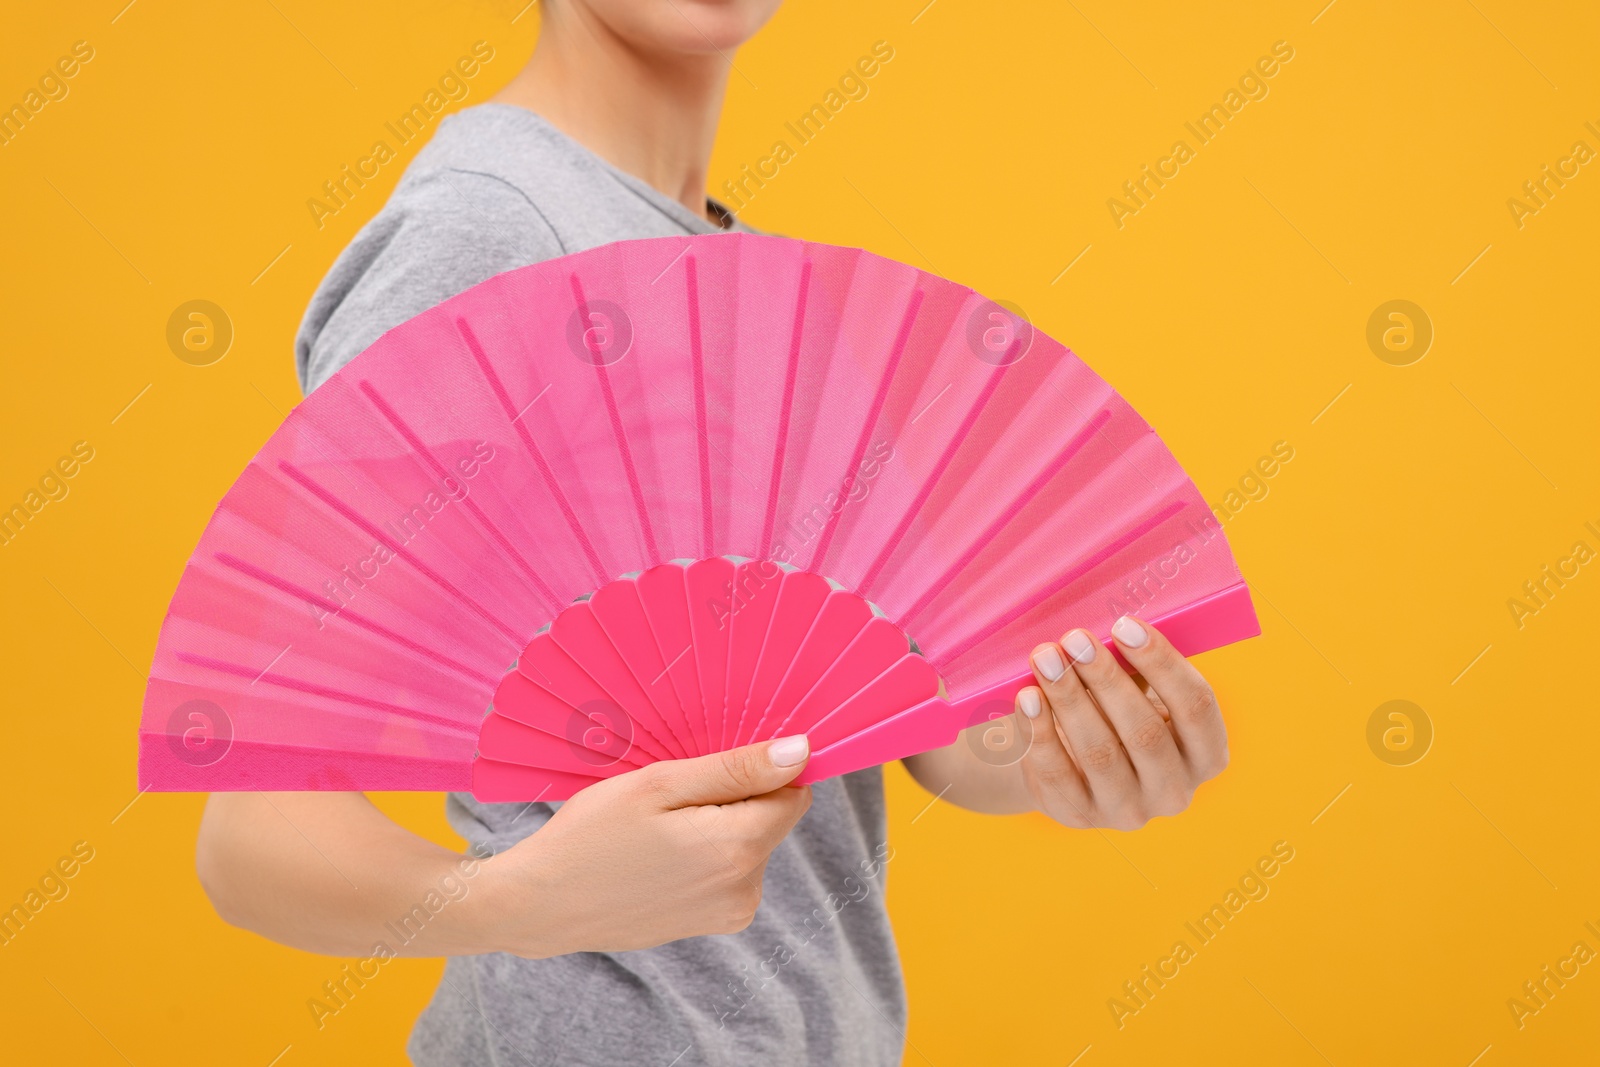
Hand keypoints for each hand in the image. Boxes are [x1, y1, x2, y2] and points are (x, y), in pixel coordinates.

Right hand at [477, 735, 812, 956]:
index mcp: (738, 848)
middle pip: (771, 818)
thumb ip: (735, 769)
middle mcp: (746, 888)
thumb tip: (800, 752)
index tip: (711, 765)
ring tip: (658, 828)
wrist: (540, 905)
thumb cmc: (591, 836)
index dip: (760, 769)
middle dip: (733, 798)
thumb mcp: (659, 785)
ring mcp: (730, 912)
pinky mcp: (712, 924)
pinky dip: (705, 854)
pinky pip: (730, 871)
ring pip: (750, 844)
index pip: (792, 792)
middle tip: (671, 796)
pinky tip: (659, 854)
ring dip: (718, 826)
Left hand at [1014, 616, 1227, 829]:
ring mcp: (1127, 810)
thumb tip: (1114, 626)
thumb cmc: (1114, 714)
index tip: (1123, 626)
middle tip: (1075, 638)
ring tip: (1045, 658)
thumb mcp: (1138, 695)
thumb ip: (1137, 669)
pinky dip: (1039, 732)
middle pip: (1145, 732)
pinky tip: (1028, 696)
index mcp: (1205, 754)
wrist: (1069, 765)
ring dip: (1069, 698)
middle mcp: (1174, 791)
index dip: (1162, 663)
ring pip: (1099, 753)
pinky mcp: (1079, 815)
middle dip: (1107, 679)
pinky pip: (1057, 773)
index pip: (1197, 707)